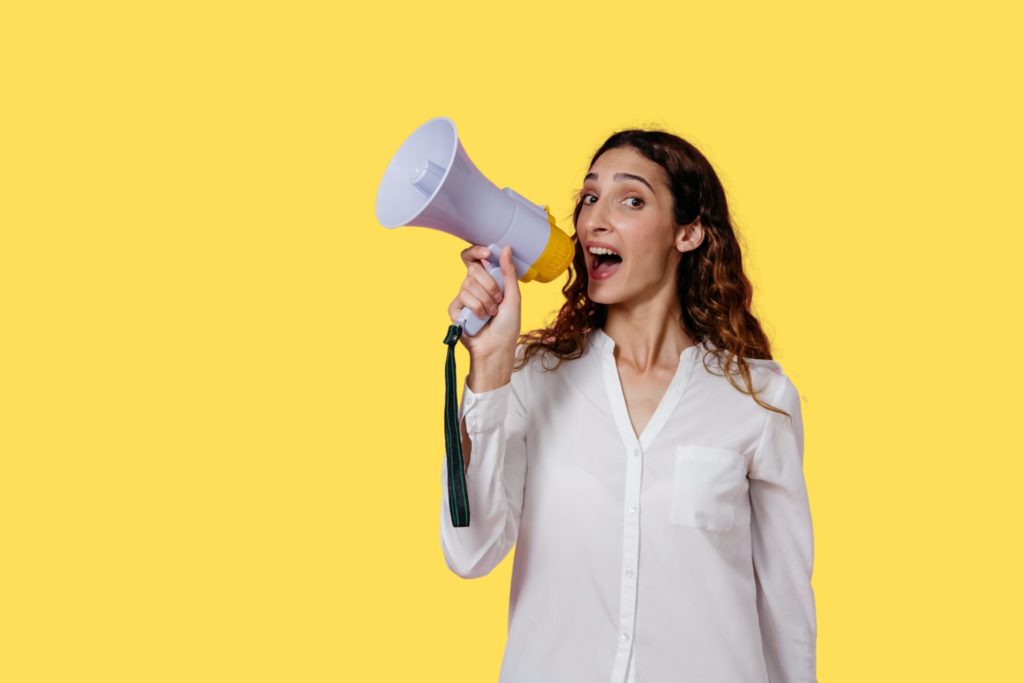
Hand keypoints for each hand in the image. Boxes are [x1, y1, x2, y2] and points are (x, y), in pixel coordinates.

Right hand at [447, 244, 520, 358]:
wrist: (498, 347)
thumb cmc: (508, 324)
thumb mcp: (513, 296)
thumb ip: (509, 272)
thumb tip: (506, 248)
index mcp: (487, 279)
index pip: (473, 257)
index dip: (476, 251)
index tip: (487, 253)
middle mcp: (474, 285)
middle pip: (473, 269)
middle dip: (490, 286)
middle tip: (498, 300)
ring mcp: (463, 297)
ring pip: (468, 285)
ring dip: (485, 301)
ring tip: (491, 313)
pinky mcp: (455, 309)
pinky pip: (462, 298)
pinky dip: (476, 308)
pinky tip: (480, 318)